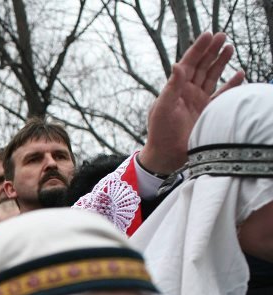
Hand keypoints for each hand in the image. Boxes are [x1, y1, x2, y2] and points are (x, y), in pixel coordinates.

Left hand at [139, 32, 244, 174]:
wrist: (167, 154)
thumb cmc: (160, 131)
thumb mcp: (163, 107)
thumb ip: (172, 87)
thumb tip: (177, 65)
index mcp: (176, 88)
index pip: (189, 63)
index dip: (198, 49)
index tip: (207, 34)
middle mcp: (188, 92)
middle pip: (202, 66)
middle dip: (211, 51)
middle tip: (222, 35)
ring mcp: (199, 101)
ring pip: (212, 77)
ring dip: (221, 62)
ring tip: (229, 47)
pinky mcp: (208, 112)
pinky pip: (222, 95)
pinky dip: (231, 85)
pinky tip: (239, 74)